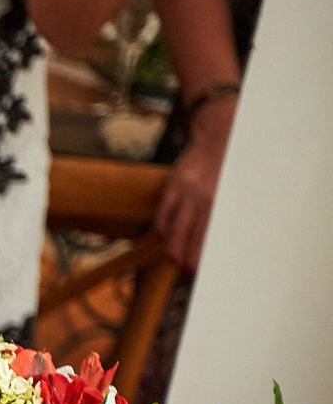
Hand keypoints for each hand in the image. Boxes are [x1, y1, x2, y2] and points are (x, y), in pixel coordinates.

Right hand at [155, 110, 233, 269]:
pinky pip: (165, 210)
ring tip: (173, 258)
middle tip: (186, 270)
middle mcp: (204, 198)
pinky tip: (165, 235)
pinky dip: (163, 225)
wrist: (223, 133)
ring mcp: (186, 190)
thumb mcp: (240, 188)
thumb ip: (231, 211)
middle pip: (189, 236)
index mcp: (222, 202)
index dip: (201, 256)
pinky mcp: (175, 182)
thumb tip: (225, 238)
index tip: (199, 269)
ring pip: (174, 226)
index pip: (207, 238)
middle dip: (185, 257)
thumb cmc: (237, 163)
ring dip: (173, 246)